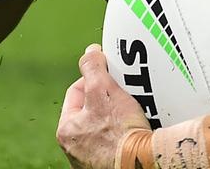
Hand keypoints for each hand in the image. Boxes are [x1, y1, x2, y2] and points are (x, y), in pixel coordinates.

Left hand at [56, 44, 151, 168]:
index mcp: (66, 130)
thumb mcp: (103, 90)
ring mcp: (91, 159)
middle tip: (124, 96)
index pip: (76, 92)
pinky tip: (134, 131)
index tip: (110, 77)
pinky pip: (116, 143)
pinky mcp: (110, 164)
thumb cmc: (121, 133)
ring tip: (131, 114)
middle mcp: (75, 148)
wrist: (143, 164)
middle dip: (107, 101)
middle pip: (92, 111)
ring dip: (116, 119)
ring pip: (104, 127)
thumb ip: (93, 67)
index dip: (94, 80)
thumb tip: (90, 52)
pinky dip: (124, 136)